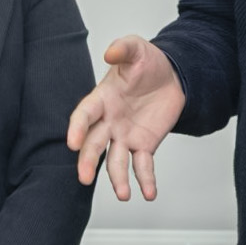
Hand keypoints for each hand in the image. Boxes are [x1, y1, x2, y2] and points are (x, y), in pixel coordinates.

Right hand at [66, 35, 185, 200]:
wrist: (172, 75)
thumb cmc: (147, 63)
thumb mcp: (137, 49)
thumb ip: (124, 49)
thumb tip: (110, 52)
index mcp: (101, 99)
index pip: (84, 115)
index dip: (77, 129)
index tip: (73, 143)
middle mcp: (109, 122)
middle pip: (94, 145)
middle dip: (88, 161)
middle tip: (84, 178)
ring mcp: (125, 136)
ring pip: (116, 161)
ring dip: (118, 179)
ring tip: (123, 195)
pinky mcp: (144, 145)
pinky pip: (143, 166)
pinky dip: (146, 180)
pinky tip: (149, 194)